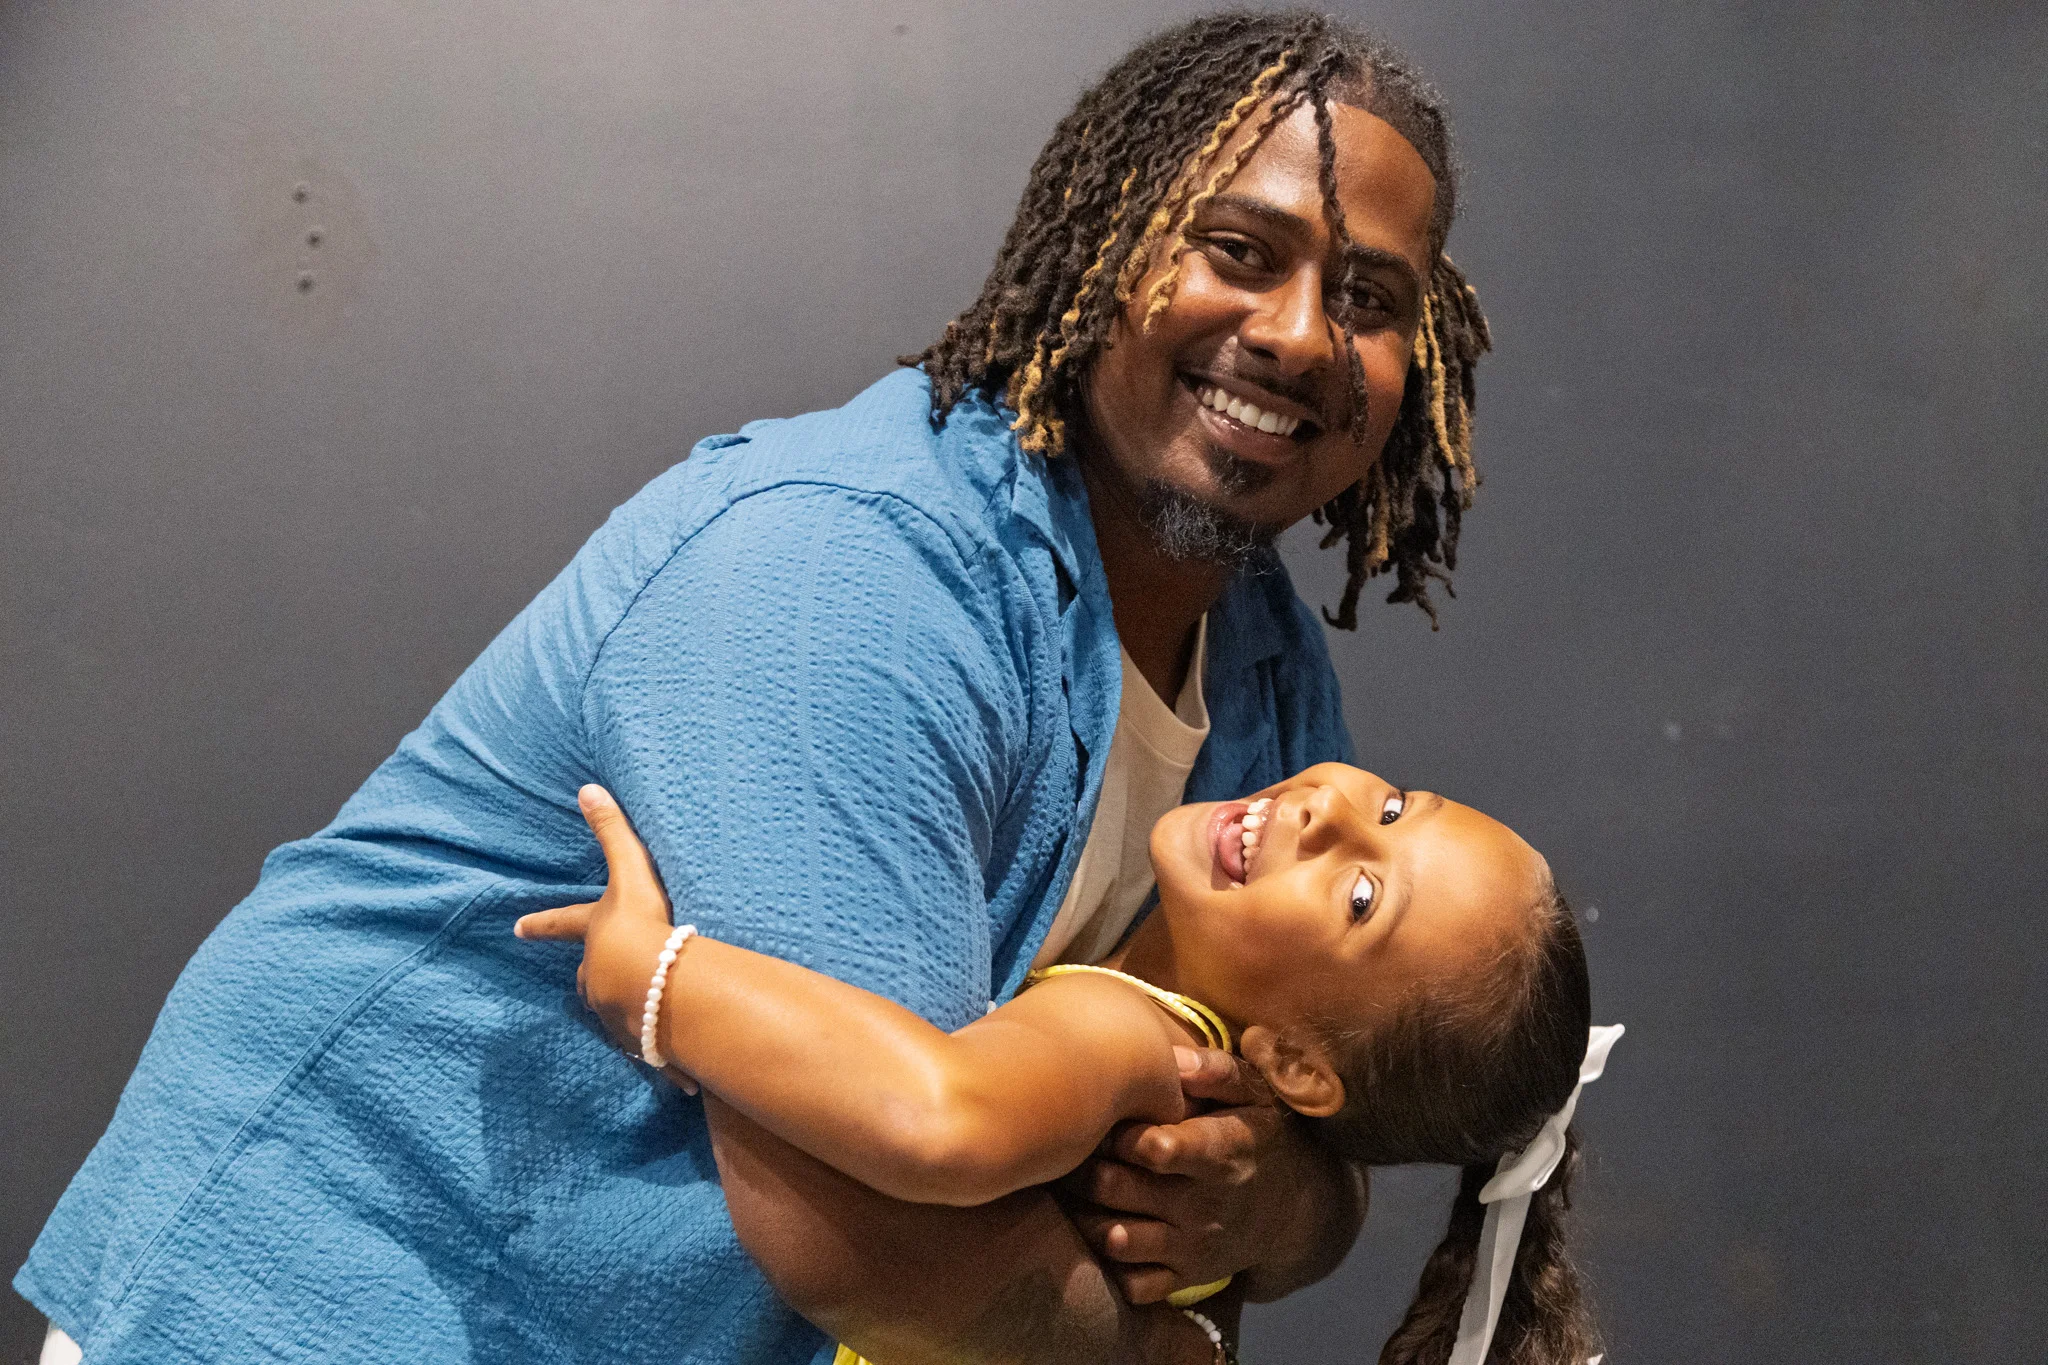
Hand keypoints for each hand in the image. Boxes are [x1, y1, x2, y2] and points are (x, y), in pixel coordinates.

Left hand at [515, 784, 699, 1090]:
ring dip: (624, 1006)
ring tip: (643, 1008)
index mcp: (594, 936)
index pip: (560, 925)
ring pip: (613, 1008)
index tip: (517, 929)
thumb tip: (587, 787)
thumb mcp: (629, 872)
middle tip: (600, 976)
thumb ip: (611, 831)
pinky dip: (655, 1041)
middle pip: (587, 976)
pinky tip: (668, 1046)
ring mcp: (614, 1009)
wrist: (657, 980)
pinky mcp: (640, 1037)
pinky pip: (647, 1040)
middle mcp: (597, 974)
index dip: (540, 924)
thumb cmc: (641, 923)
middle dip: (593, 975)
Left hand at [1060, 1046, 1351, 1304]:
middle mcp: (1205, 1203)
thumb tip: (1173, 1058)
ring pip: (1115, 1238)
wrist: (1297, 1208)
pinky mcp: (1185, 1277)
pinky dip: (1108, 1264)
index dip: (1123, 1132)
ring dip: (1084, 1213)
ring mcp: (1194, 1245)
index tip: (1111, 1116)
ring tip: (1078, 1187)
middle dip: (1086, 1165)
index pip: (1160, 1147)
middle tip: (1073, 1147)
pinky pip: (1132, 1284)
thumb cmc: (1261, 1135)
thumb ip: (1217, 1070)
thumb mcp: (1255, 1094)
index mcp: (1222, 1151)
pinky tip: (1102, 1228)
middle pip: (1117, 1188)